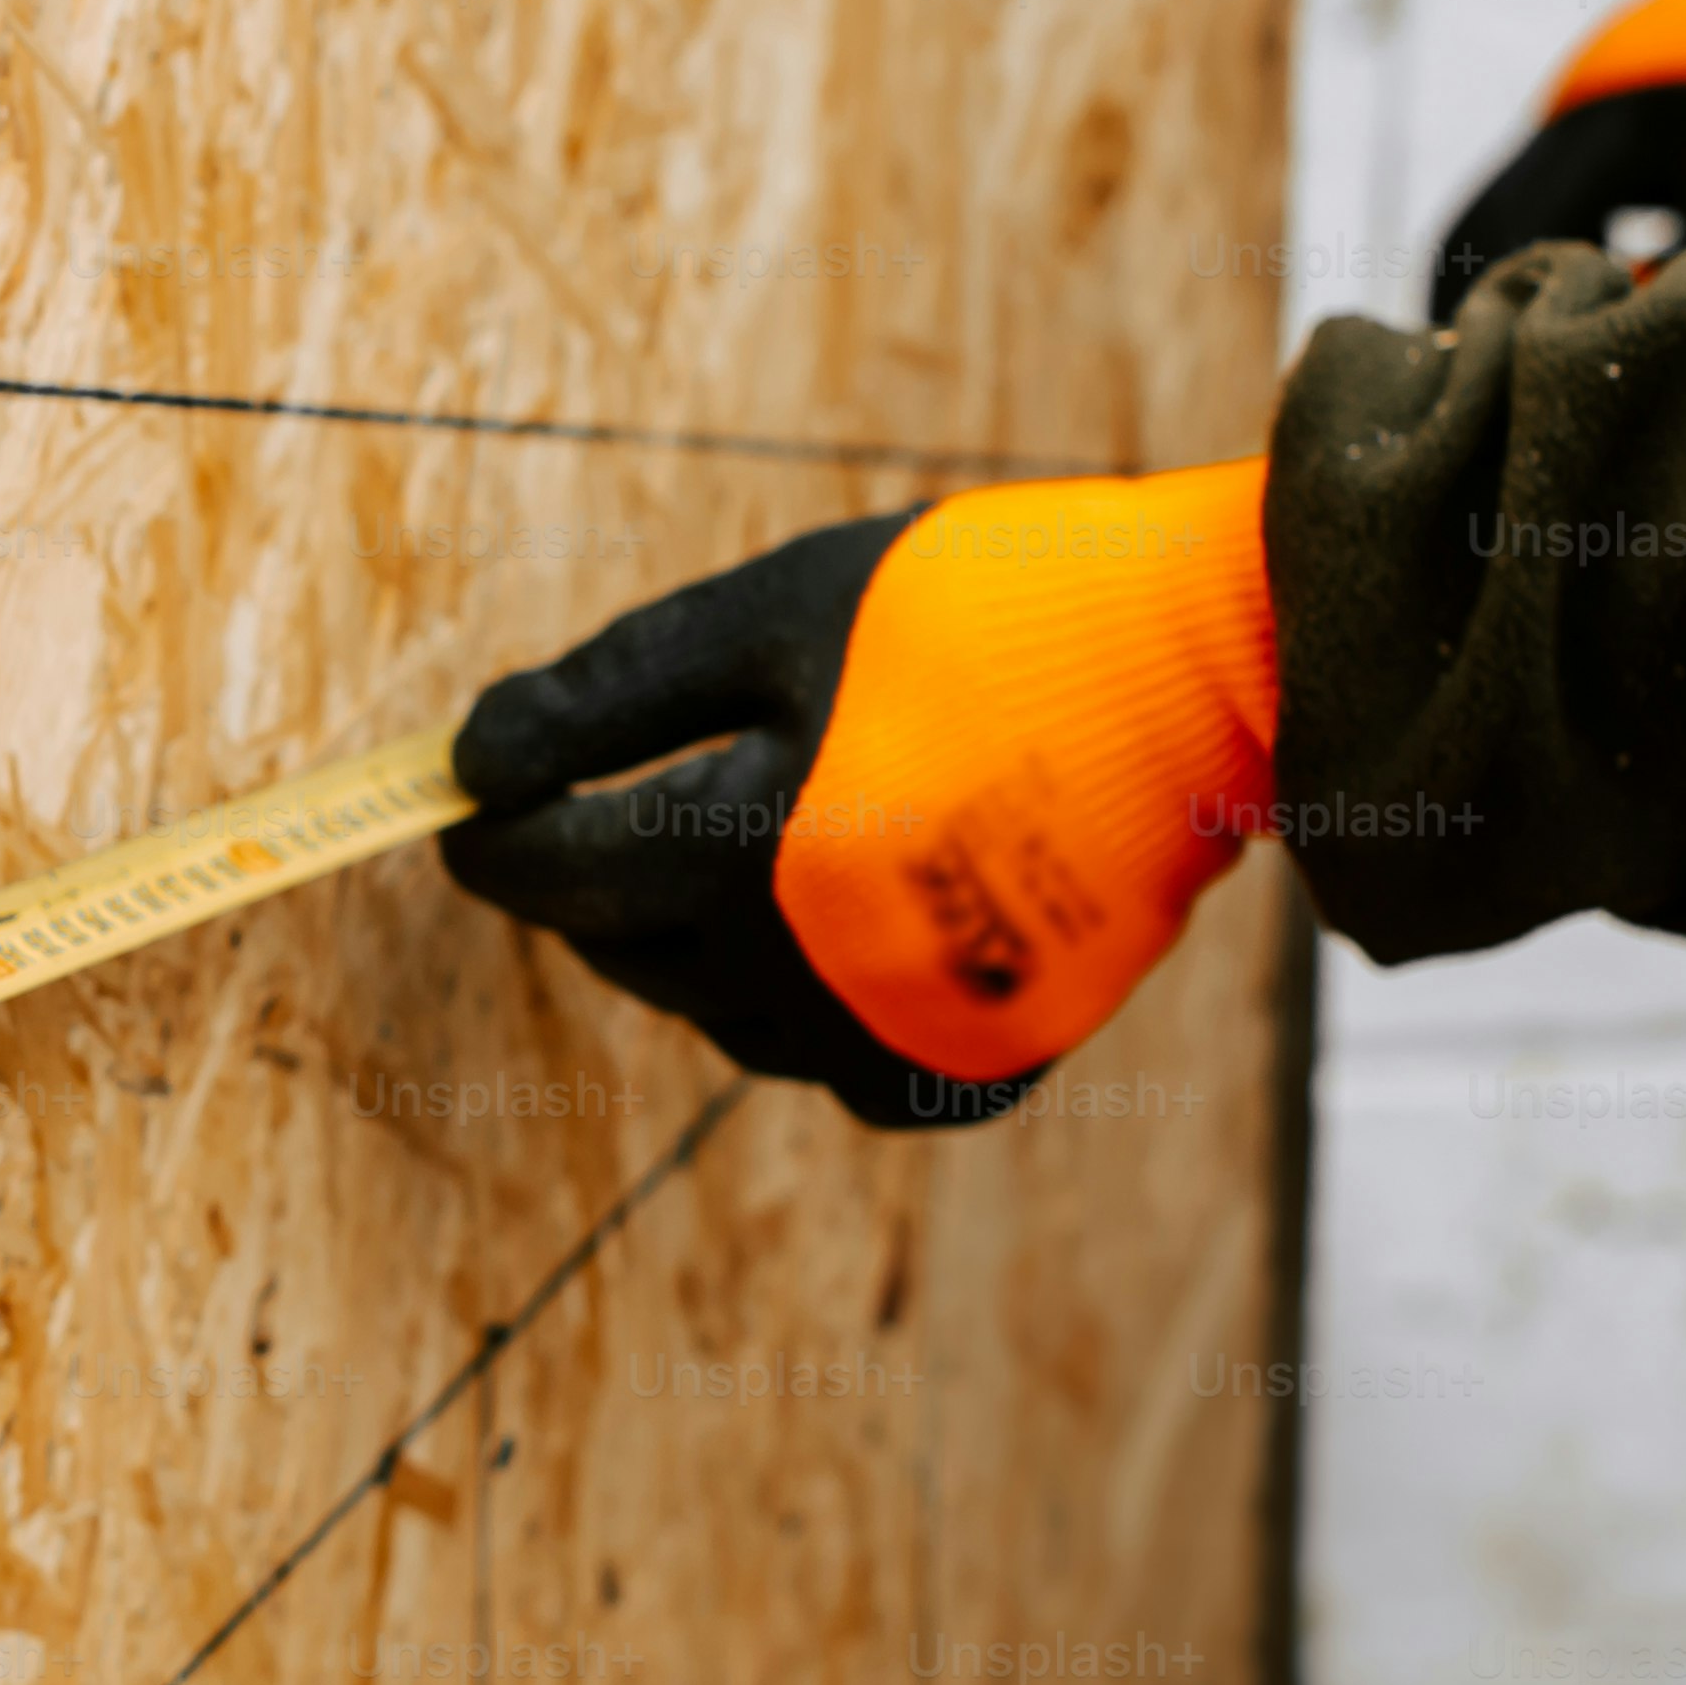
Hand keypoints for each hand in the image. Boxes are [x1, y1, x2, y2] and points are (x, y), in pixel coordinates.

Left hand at [441, 463, 1278, 1126]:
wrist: (1215, 667)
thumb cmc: (984, 613)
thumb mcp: (770, 613)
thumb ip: (607, 696)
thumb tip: (473, 759)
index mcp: (732, 861)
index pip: (544, 871)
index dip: (491, 828)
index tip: (471, 798)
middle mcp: (799, 981)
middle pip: (628, 952)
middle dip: (593, 882)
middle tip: (602, 805)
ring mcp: (894, 1038)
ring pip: (726, 1018)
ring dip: (699, 946)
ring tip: (735, 846)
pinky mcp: (983, 1063)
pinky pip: (850, 1071)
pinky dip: (821, 1014)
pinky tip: (843, 934)